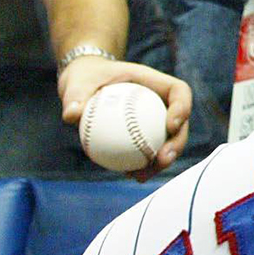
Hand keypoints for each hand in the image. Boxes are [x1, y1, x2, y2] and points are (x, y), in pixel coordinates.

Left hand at [59, 56, 192, 179]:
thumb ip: (75, 97)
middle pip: (180, 122)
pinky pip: (149, 150)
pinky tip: (131, 176)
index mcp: (152, 82)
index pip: (178, 91)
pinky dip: (144, 164)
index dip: (182, 108)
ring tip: (142, 176)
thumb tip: (72, 115)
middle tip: (162, 159)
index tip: (170, 126)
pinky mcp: (145, 134)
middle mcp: (160, 101)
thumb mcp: (76, 83)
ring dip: (161, 162)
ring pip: (168, 142)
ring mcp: (155, 119)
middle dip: (177, 143)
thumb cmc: (84, 78)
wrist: (84, 84)